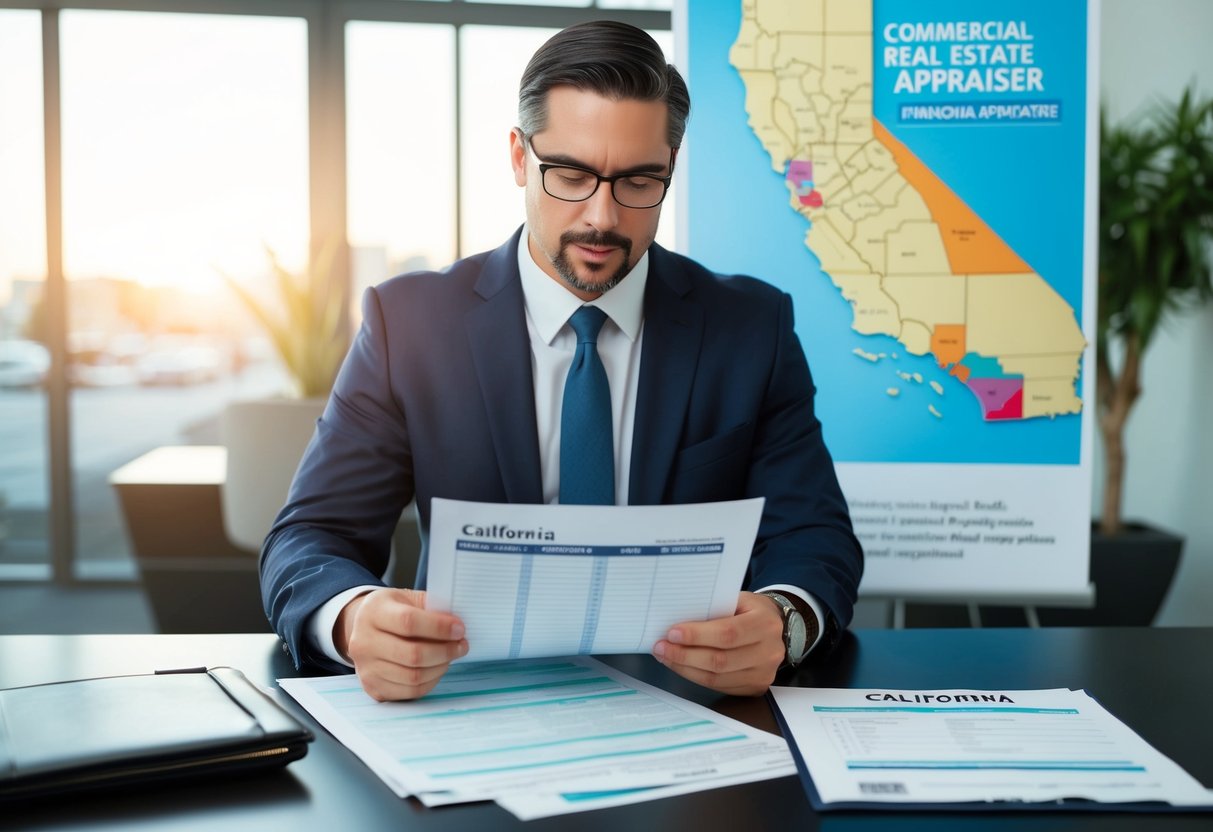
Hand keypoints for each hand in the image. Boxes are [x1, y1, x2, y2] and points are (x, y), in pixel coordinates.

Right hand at [335, 588, 467, 700]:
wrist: (365, 628)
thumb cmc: (393, 611)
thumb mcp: (409, 598)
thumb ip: (431, 608)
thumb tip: (457, 626)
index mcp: (373, 611)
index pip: (408, 622)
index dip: (439, 627)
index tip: (459, 629)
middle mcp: (363, 641)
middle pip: (412, 655)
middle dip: (445, 651)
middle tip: (461, 645)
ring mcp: (365, 668)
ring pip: (413, 677)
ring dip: (440, 667)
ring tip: (450, 656)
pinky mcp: (372, 687)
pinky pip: (409, 692)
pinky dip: (430, 682)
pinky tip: (437, 668)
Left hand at [651, 591, 784, 695]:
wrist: (776, 626)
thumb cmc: (750, 610)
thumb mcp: (737, 599)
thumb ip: (714, 609)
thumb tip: (676, 621)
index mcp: (765, 624)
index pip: (728, 633)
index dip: (697, 636)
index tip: (672, 633)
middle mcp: (769, 652)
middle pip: (720, 661)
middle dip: (685, 655)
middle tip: (661, 647)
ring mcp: (764, 674)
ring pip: (717, 679)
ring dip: (686, 669)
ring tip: (666, 657)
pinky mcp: (756, 688)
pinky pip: (720, 687)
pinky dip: (696, 677)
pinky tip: (682, 667)